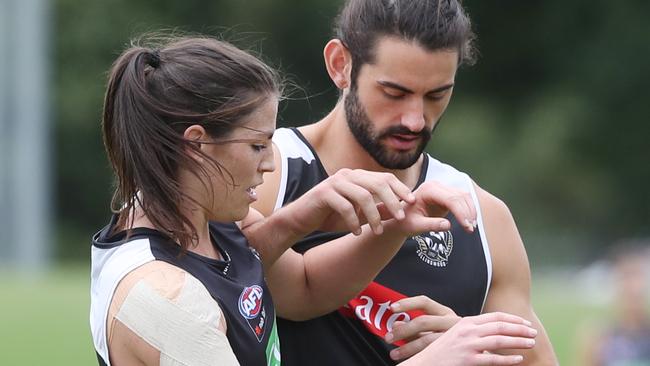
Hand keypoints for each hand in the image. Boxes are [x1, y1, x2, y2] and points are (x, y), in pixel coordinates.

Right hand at [289, 169, 415, 235]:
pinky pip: (345, 206)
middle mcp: (347, 176)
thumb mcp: (358, 215)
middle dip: (392, 201)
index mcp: (357, 177)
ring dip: (373, 216)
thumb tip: (400, 212)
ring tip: (377, 231)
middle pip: (377, 183)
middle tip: (400, 218)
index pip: (384, 178)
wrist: (300, 220)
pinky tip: (356, 233)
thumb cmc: (330, 217)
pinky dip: (353, 221)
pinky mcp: (323, 194)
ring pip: (363, 195)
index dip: (400, 189)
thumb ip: (376, 211)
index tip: (412, 202)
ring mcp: (335, 183)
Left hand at [384, 295, 460, 360]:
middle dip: (403, 330)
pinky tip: (412, 360)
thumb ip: (416, 328)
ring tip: (394, 354)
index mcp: (445, 312)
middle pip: (423, 321)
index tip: (392, 308)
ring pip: (428, 340)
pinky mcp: (458, 351)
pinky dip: (420, 356)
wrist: (482, 348)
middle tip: (388, 337)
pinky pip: (435, 353)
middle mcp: (451, 321)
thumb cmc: (455, 338)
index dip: (407, 303)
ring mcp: (456, 336)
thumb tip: (395, 325)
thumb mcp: (435, 329)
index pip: (424, 302)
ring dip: (408, 348)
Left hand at [386, 180, 476, 236]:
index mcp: (427, 190)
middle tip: (470, 230)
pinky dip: (468, 210)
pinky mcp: (447, 194)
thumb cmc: (406, 221)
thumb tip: (448, 225)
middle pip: (460, 196)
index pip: (451, 199)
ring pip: (464, 196)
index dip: (461, 213)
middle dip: (468, 213)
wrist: (401, 217)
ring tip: (471, 228)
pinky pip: (463, 199)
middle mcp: (436, 185)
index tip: (467, 227)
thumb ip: (430, 225)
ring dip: (471, 211)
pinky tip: (469, 222)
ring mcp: (442, 188)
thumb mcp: (415, 225)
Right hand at [402, 312, 537, 365]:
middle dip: (520, 328)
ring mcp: (468, 345)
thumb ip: (473, 330)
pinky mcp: (468, 360)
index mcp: (466, 323)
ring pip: (500, 340)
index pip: (495, 316)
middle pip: (500, 326)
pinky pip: (493, 358)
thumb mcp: (456, 334)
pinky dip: (508, 358)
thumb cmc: (442, 351)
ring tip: (531, 343)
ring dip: (519, 341)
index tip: (525, 322)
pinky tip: (519, 359)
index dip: (513, 319)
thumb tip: (493, 330)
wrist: (426, 363)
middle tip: (533, 332)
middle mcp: (468, 331)